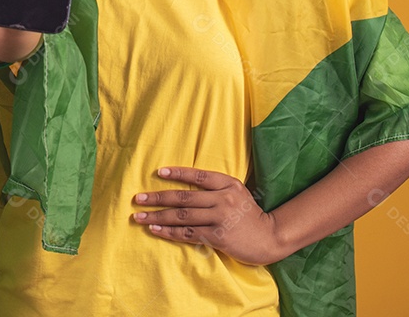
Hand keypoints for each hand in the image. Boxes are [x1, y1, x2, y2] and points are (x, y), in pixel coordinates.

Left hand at [131, 166, 282, 265]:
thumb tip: (187, 186)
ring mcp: (220, 218)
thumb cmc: (250, 215)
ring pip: (182, 216)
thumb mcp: (238, 193)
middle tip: (138, 199)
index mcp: (228, 183)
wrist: (270, 237)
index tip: (159, 172)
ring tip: (139, 217)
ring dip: (158, 216)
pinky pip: (188, 233)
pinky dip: (169, 232)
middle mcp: (223, 198)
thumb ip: (217, 188)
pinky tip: (155, 229)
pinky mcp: (217, 237)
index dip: (178, 173)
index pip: (198, 175)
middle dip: (158, 197)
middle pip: (184, 197)